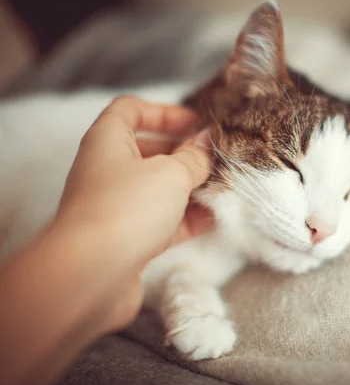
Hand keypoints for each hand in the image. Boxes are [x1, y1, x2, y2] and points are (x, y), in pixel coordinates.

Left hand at [54, 96, 214, 328]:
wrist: (90, 274)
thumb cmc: (127, 208)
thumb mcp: (171, 173)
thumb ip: (194, 157)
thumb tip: (205, 143)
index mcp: (107, 141)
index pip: (130, 110)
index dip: (163, 111)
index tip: (195, 122)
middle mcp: (107, 171)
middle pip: (147, 151)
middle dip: (183, 152)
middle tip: (215, 157)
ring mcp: (117, 207)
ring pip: (158, 189)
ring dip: (190, 187)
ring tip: (223, 187)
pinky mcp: (127, 239)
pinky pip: (162, 221)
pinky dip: (187, 218)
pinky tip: (216, 218)